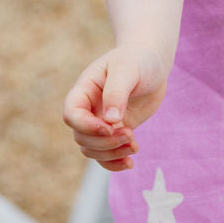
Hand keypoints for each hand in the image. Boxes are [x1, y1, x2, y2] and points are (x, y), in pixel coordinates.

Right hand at [63, 46, 169, 171]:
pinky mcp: (115, 131)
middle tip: (130, 134)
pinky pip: (106, 154)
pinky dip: (115, 163)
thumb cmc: (137, 59)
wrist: (152, 62)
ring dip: (112, 154)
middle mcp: (89, 108)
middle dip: (105, 142)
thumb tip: (111, 120)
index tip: (110, 128)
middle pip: (82, 137)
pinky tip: (130, 163)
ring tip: (135, 146)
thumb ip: (117, 92)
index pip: (71, 114)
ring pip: (92, 150)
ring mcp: (101, 122)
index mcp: (85, 90)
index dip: (86, 126)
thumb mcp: (127, 69)